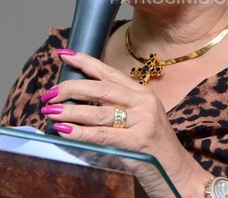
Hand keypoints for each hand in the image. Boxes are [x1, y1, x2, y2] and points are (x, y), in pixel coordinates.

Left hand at [41, 49, 208, 197]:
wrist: (178, 173)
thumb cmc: (153, 148)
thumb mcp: (138, 119)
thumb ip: (115, 108)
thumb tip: (77, 101)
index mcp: (142, 93)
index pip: (108, 72)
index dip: (84, 61)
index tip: (64, 54)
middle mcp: (143, 102)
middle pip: (100, 88)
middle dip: (70, 89)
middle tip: (49, 94)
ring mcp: (143, 121)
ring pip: (98, 111)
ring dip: (69, 111)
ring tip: (49, 111)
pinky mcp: (138, 142)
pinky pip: (101, 135)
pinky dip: (79, 132)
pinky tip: (64, 131)